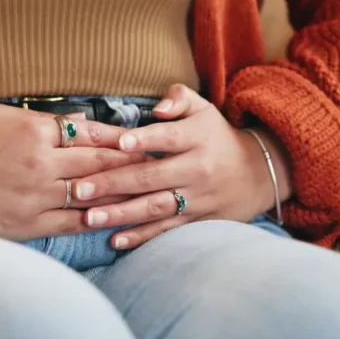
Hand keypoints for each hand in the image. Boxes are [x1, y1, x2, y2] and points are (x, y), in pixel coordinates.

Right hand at [0, 104, 145, 239]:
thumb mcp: (2, 114)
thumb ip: (44, 120)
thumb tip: (81, 123)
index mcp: (36, 133)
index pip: (92, 135)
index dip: (123, 139)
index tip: (146, 140)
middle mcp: (40, 165)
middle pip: (100, 165)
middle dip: (135, 164)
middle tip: (163, 165)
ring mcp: (33, 198)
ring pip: (91, 195)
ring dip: (123, 194)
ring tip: (150, 193)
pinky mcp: (25, 225)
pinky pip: (70, 224)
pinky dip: (95, 220)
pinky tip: (115, 219)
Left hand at [72, 85, 292, 249]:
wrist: (260, 174)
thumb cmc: (217, 136)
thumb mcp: (204, 109)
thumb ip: (178, 98)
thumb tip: (158, 108)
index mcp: (197, 137)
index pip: (168, 138)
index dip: (144, 140)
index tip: (119, 143)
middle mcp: (198, 169)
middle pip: (152, 177)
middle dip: (113, 183)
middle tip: (79, 188)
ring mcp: (198, 198)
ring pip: (156, 207)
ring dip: (121, 214)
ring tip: (90, 218)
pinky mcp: (198, 221)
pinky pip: (167, 230)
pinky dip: (141, 237)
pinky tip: (115, 240)